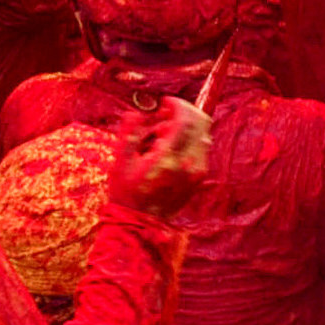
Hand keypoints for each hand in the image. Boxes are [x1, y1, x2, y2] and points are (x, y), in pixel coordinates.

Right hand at [112, 91, 215, 212]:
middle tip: (165, 113)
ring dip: (186, 126)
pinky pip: (202, 148)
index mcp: (169, 158)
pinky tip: (169, 147)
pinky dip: (190, 139)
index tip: (165, 101)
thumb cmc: (127, 192)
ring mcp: (198, 171)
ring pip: (203, 135)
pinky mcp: (200, 177)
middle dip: (184, 112)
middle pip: (200, 124)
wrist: (141, 222)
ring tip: (161, 134)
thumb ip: (129, 135)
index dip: (178, 105)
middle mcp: (189, 163)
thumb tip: (135, 112)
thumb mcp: (120, 163)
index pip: (185, 121)